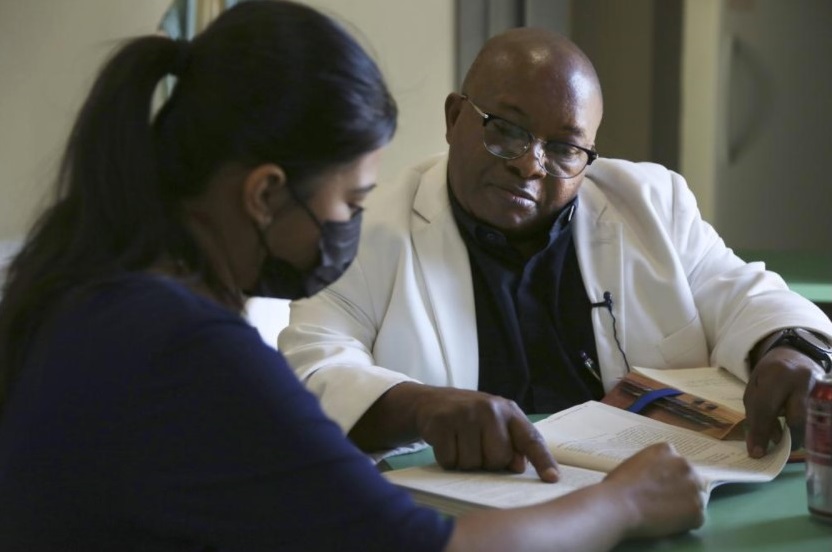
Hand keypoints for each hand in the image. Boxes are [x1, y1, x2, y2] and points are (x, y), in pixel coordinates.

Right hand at [413, 386, 558, 481]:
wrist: (431, 401)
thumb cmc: (471, 418)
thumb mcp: (496, 425)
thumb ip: (513, 445)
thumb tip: (519, 466)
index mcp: (509, 411)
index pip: (530, 439)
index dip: (543, 460)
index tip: (552, 478)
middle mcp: (490, 409)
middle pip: (498, 459)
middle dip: (487, 462)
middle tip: (477, 446)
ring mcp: (465, 414)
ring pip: (472, 463)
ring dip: (465, 462)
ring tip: (460, 443)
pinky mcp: (442, 421)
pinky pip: (450, 461)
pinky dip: (447, 459)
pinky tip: (447, 443)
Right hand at [603, 443, 704, 538]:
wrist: (617, 505)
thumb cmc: (617, 486)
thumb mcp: (635, 463)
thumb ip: (652, 467)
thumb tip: (656, 479)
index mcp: (667, 450)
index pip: (677, 464)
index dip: (670, 477)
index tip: (660, 486)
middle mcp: (684, 464)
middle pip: (692, 479)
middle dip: (682, 490)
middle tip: (665, 502)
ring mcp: (693, 487)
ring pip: (696, 499)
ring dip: (685, 506)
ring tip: (665, 514)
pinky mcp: (696, 510)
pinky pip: (696, 518)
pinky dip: (685, 523)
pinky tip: (668, 524)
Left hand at [744, 346, 823, 457]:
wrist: (796, 354)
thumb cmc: (770, 374)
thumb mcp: (755, 387)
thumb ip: (756, 414)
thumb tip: (760, 444)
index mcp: (777, 373)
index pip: (767, 407)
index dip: (760, 432)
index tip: (757, 453)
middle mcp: (803, 379)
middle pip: (796, 417)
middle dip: (787, 437)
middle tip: (779, 447)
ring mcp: (822, 388)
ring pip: (812, 421)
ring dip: (800, 435)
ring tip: (789, 437)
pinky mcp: (830, 395)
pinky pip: (822, 419)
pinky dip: (810, 429)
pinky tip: (802, 431)